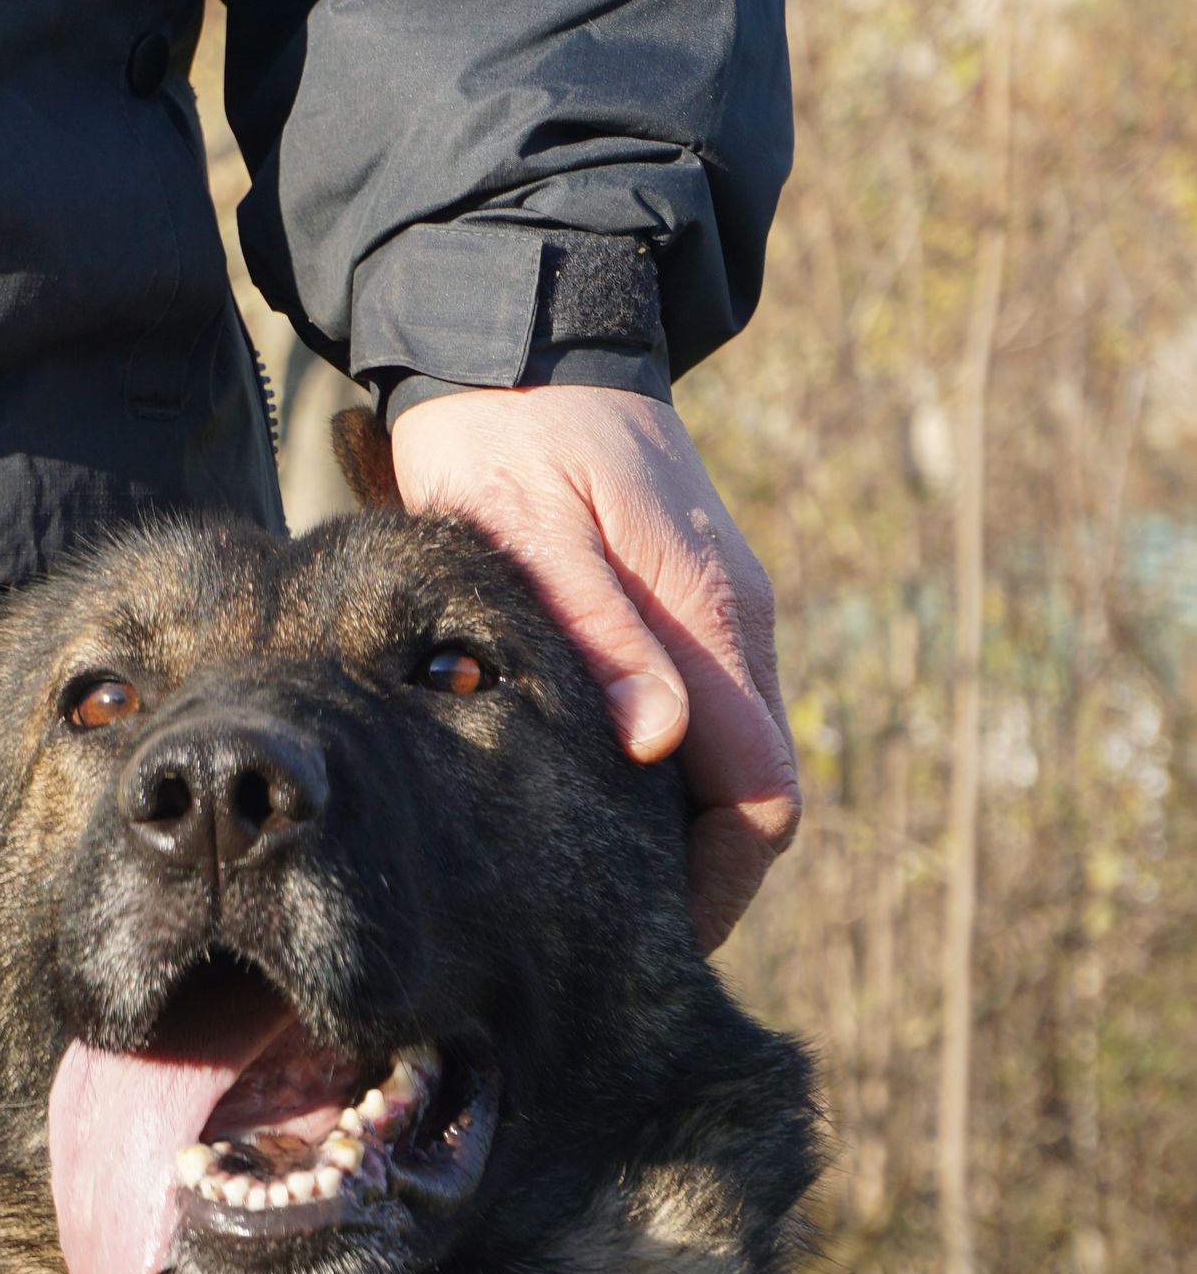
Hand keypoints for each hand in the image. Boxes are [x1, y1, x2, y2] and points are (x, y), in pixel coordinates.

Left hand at [388, 384, 799, 951]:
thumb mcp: (538, 540)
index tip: (650, 935)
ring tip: (593, 872)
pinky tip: (595, 786)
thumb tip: (660, 747)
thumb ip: (604, 641)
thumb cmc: (513, 444)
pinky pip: (706, 707)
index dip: (717, 883)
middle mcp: (740, 623)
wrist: (523, 339)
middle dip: (702, 867)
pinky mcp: (693, 596)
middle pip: (755, 788)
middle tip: (609, 923)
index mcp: (715, 623)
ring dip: (684, 818)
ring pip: (732, 751)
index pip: (759, 795)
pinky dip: (670, 766)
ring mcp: (724, 609)